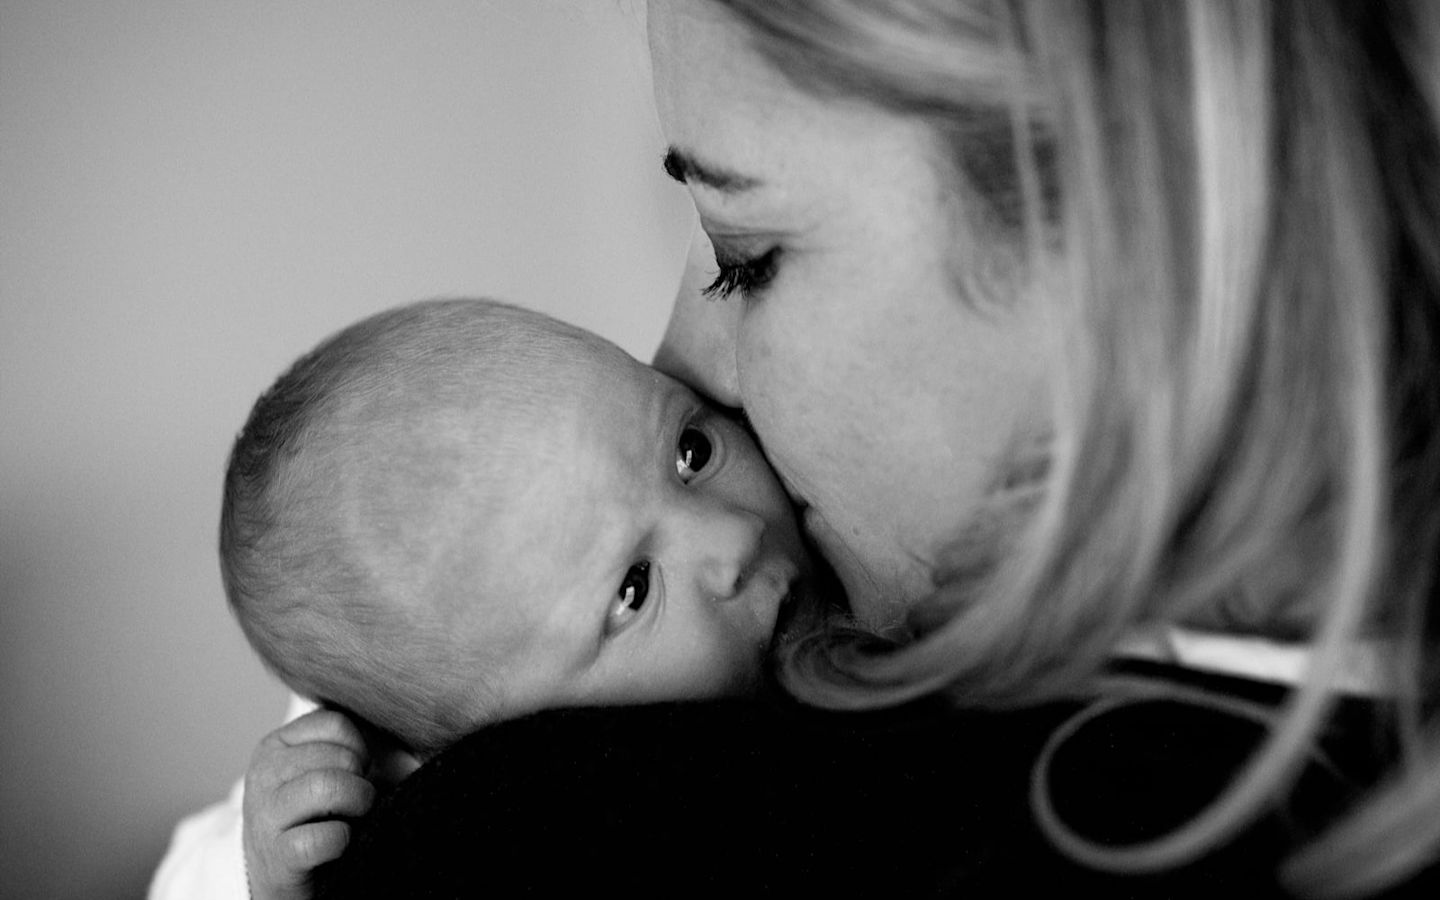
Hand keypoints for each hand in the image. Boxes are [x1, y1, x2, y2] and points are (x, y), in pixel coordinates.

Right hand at [242, 709, 375, 899]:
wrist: (279, 872)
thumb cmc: (313, 812)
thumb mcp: (321, 769)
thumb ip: (350, 747)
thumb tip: (406, 744)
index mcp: (276, 745)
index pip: (335, 723)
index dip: (360, 747)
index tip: (357, 770)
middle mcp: (265, 774)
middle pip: (336, 756)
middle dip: (361, 779)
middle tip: (357, 799)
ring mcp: (266, 815)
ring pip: (327, 787)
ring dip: (356, 803)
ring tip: (353, 816)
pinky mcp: (278, 855)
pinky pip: (322, 838)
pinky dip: (341, 839)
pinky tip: (340, 841)